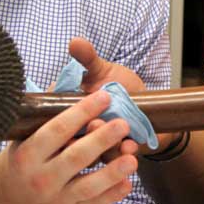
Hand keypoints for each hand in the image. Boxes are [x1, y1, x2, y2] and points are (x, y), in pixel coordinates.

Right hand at [0, 91, 137, 203]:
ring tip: (132, 157)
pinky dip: (111, 195)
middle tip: (123, 123)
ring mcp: (56, 198)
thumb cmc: (22, 157)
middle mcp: (41, 178)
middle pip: (76, 156)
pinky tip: (127, 182)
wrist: (7, 196)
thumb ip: (46, 113)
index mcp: (28, 154)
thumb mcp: (24, 136)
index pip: (57, 129)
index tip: (103, 96)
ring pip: (88, 186)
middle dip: (101, 139)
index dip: (82, 112)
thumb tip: (70, 76)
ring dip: (112, 172)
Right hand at [69, 38, 153, 158]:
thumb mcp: (101, 70)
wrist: (147, 107)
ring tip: (122, 138)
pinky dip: (122, 154)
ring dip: (106, 146)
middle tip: (102, 123)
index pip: (56, 115)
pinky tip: (131, 146)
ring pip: (92, 155)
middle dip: (90, 133)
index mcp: (65, 110)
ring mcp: (91, 148)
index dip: (68, 112)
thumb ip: (88, 58)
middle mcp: (74, 132)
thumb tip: (75, 42)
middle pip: (72, 140)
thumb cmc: (117, 86)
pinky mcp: (110, 158)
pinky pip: (111, 162)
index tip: (87, 102)